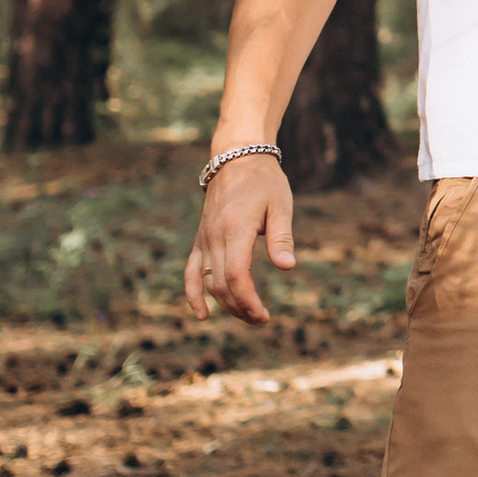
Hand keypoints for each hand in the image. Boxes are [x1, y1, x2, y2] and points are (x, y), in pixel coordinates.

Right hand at [183, 152, 295, 328]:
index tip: (263, 314)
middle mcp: (215, 236)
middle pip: (221, 283)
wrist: (237, 157)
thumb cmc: (265, 182)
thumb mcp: (280, 205)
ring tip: (247, 316)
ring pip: (207, 281)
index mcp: (236, 228)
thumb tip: (287, 268)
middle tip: (261, 319)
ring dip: (225, 304)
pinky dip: (193, 294)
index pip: (236, 274)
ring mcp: (204, 238)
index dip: (247, 299)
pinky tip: (202, 315)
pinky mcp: (200, 239)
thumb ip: (281, 238)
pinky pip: (190, 271)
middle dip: (240, 307)